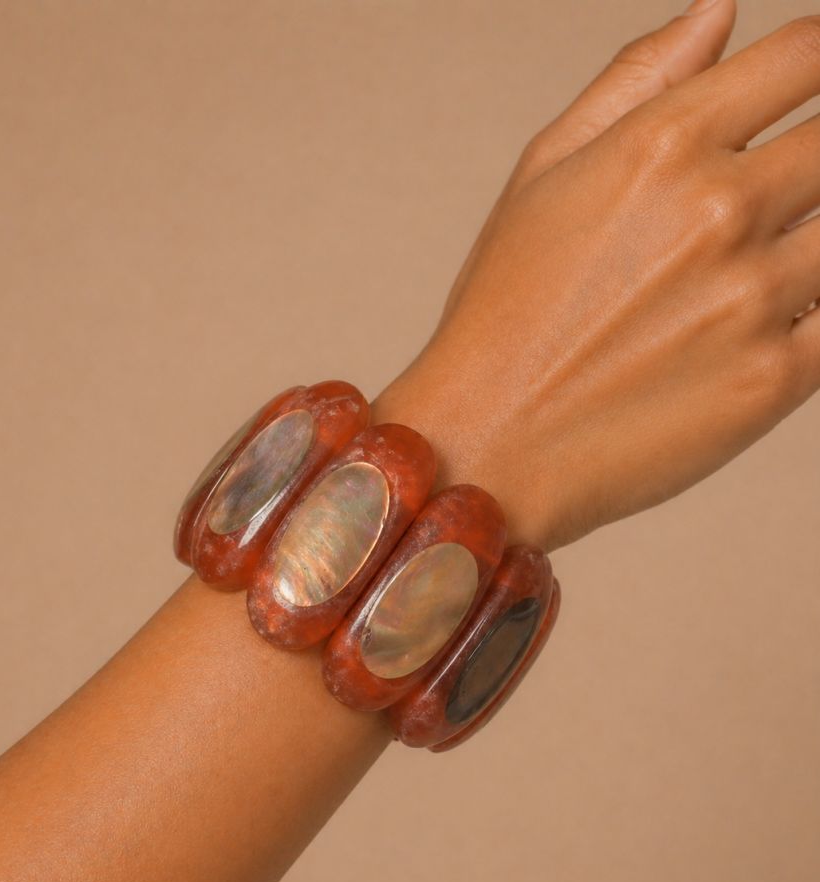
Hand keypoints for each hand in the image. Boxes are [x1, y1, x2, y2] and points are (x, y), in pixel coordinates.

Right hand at [376, 1, 819, 551]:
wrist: (487, 445)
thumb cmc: (502, 315)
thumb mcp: (541, 177)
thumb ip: (635, 82)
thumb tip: (717, 8)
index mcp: (662, 147)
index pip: (808, 55)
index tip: (808, 90)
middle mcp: (720, 210)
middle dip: (811, 160)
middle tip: (762, 202)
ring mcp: (756, 297)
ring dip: (806, 240)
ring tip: (737, 273)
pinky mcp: (777, 379)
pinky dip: (812, 309)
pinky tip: (755, 320)